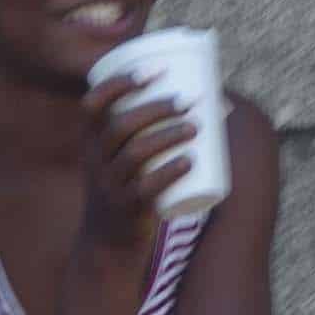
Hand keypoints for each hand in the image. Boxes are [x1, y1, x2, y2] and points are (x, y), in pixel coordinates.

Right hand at [88, 76, 204, 227]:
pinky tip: (189, 162)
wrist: (108, 242)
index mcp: (91, 141)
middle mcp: (96, 161)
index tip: (154, 72)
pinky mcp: (128, 209)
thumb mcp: (125, 156)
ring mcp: (110, 186)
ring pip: (135, 155)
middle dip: (156, 108)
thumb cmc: (129, 183)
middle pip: (120, 126)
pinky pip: (146, 189)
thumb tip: (222, 102)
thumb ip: (160, 127)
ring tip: (195, 127)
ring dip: (167, 136)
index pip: (92, 104)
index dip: (119, 84)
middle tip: (188, 101)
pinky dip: (169, 172)